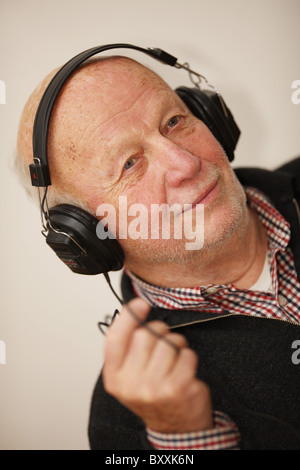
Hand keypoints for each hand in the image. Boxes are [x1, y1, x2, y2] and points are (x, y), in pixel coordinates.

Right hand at [102, 298, 212, 432]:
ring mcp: (155, 387)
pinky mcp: (178, 387)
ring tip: (174, 359)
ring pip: (168, 342)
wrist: (176, 429)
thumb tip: (132, 311)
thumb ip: (126, 347)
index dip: (128, 316)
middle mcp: (131, 384)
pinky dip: (189, 356)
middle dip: (159, 331)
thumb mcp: (129, 375)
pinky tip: (184, 370)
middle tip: (163, 342)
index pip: (115, 338)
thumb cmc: (153, 396)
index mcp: (115, 378)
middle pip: (145, 334)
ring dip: (176, 344)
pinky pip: (187, 354)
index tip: (140, 304)